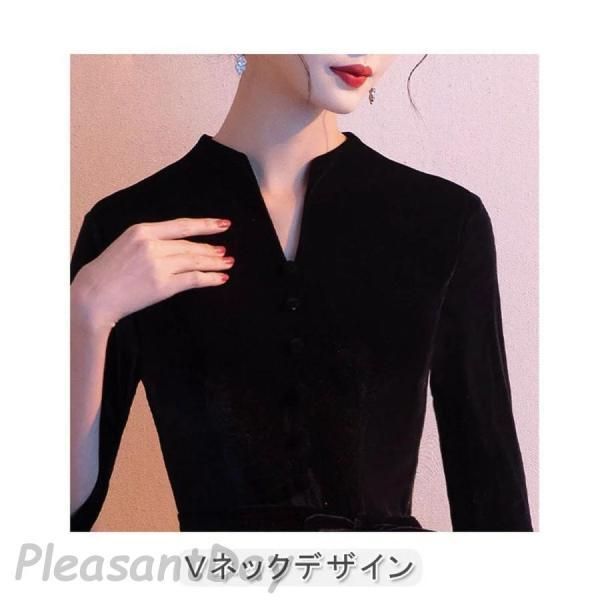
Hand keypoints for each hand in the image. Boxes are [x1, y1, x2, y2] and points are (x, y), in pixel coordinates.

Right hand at [71, 217, 233, 331]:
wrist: (93, 295)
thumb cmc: (109, 272)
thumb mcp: (127, 244)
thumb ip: (152, 240)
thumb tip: (180, 245)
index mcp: (142, 231)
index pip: (182, 226)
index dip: (205, 225)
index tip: (223, 224)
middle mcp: (152, 245)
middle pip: (190, 245)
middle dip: (211, 249)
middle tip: (225, 251)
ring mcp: (158, 265)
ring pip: (195, 261)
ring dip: (214, 262)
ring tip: (227, 263)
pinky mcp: (163, 285)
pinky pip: (193, 279)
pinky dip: (210, 278)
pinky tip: (221, 278)